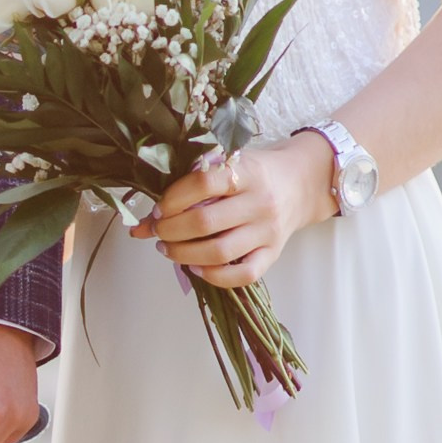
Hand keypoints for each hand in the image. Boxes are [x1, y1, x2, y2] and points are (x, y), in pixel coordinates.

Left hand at [135, 134, 328, 290]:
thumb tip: (141, 224)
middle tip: (158, 231)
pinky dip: (213, 277)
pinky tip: (194, 268)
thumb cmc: (254, 172)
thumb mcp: (225, 166)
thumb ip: (187, 187)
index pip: (202, 183)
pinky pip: (242, 275)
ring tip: (168, 248)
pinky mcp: (273, 253)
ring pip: (219, 252)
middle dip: (170, 230)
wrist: (300, 183)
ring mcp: (268, 231)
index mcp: (246, 172)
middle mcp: (260, 202)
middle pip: (205, 222)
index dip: (172, 199)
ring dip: (183, 254)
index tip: (159, 209)